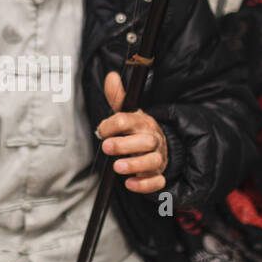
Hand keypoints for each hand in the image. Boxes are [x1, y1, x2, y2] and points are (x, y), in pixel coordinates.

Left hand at [97, 71, 168, 193]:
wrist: (160, 146)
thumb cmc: (138, 130)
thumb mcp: (128, 112)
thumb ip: (118, 97)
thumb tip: (111, 76)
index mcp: (142, 122)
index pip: (128, 120)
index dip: (112, 125)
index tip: (101, 131)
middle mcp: (152, 140)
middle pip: (145, 142)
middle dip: (125, 145)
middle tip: (107, 147)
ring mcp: (157, 158)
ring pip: (153, 162)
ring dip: (135, 165)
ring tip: (117, 167)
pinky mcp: (158, 175)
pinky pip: (157, 182)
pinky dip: (145, 185)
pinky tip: (129, 184)